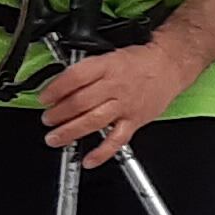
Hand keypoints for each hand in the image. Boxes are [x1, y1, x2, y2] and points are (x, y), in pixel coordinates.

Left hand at [38, 39, 199, 163]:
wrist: (169, 65)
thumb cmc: (140, 61)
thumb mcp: (110, 55)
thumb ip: (87, 71)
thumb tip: (61, 85)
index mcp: (107, 66)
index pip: (76, 77)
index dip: (55, 89)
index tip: (44, 98)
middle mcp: (115, 86)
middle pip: (81, 102)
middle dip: (58, 114)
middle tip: (47, 120)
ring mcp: (125, 105)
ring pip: (94, 121)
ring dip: (70, 131)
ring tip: (55, 138)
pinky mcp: (135, 121)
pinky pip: (117, 139)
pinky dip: (102, 152)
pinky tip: (88, 160)